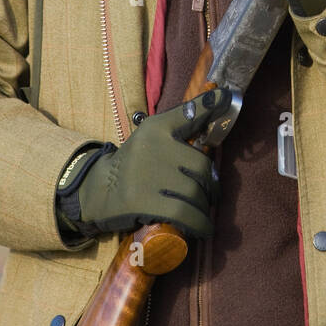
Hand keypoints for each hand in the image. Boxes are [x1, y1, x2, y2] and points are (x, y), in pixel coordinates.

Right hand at [56, 88, 232, 239]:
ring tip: (201, 213)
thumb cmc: (136, 164)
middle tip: (209, 195)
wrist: (98, 190)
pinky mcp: (145, 201)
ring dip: (204, 208)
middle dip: (210, 186)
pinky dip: (199, 224)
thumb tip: (219, 104)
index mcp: (157, 127)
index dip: (211, 105)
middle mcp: (155, 146)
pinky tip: (204, 229)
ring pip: (196, 193)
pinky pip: (184, 213)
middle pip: (203, 167)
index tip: (227, 96)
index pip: (190, 114)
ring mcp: (149, 174)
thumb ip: (183, 123)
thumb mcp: (153, 137)